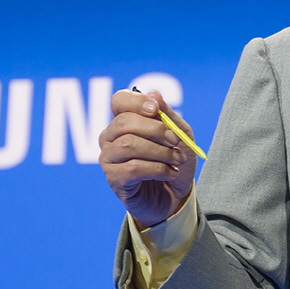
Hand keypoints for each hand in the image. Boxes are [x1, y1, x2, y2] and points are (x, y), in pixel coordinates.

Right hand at [98, 89, 197, 226]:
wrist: (176, 195)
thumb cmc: (175, 160)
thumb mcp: (180, 135)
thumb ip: (168, 115)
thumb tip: (153, 93)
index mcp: (126, 120)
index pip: (119, 100)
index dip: (135, 101)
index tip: (155, 109)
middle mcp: (111, 136)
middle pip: (124, 122)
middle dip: (156, 130)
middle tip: (176, 141)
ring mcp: (109, 158)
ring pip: (128, 145)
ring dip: (160, 151)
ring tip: (177, 159)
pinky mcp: (114, 179)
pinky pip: (132, 168)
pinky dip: (157, 169)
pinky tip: (170, 173)